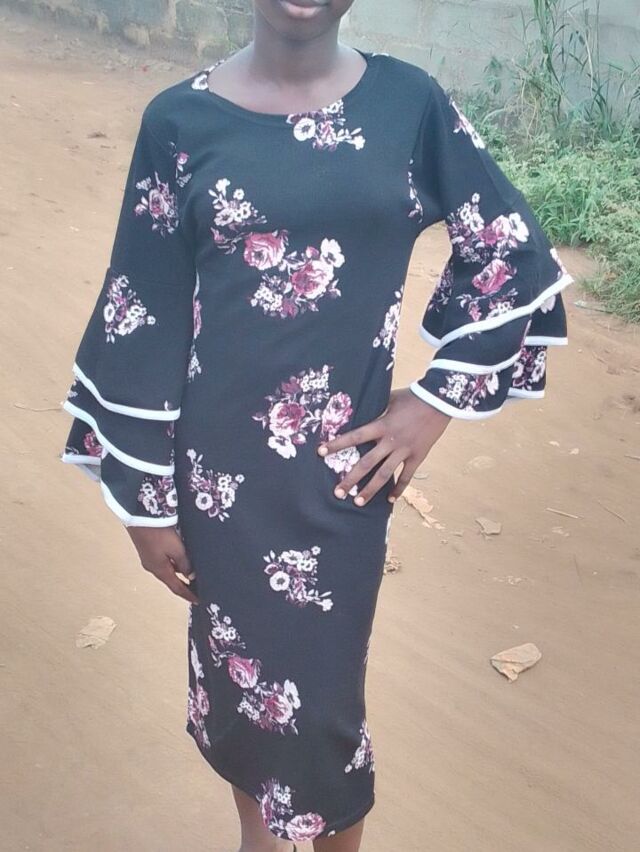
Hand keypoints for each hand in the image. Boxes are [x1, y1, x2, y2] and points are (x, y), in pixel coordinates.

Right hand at [126, 527, 198, 604]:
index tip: (198, 600)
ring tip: (193, 573)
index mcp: (159, 570)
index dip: (188, 595)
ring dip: (179, 572)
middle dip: (184, 584)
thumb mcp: (177, 549)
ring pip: (168, 569)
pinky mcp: (148, 549)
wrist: (140, 516)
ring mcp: (149, 558)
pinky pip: (164, 560)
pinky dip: (173, 563)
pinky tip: (181, 558)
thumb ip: (185, 564)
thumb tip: (190, 576)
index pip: (176, 588)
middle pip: (171, 579)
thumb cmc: (159, 532)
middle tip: (198, 588)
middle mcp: (152, 566)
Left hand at [317, 387, 450, 505]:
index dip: (337, 444)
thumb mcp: (390, 398)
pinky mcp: (418, 456)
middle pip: (367, 463)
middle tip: (338, 492)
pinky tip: (389, 500)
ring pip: (384, 474)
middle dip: (351, 479)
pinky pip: (407, 476)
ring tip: (358, 502)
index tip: (321, 453)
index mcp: (382, 425)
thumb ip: (376, 408)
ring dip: (370, 490)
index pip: (355, 436)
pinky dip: (398, 489)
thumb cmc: (413, 396)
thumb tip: (360, 408)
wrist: (441, 400)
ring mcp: (405, 451)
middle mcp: (391, 441)